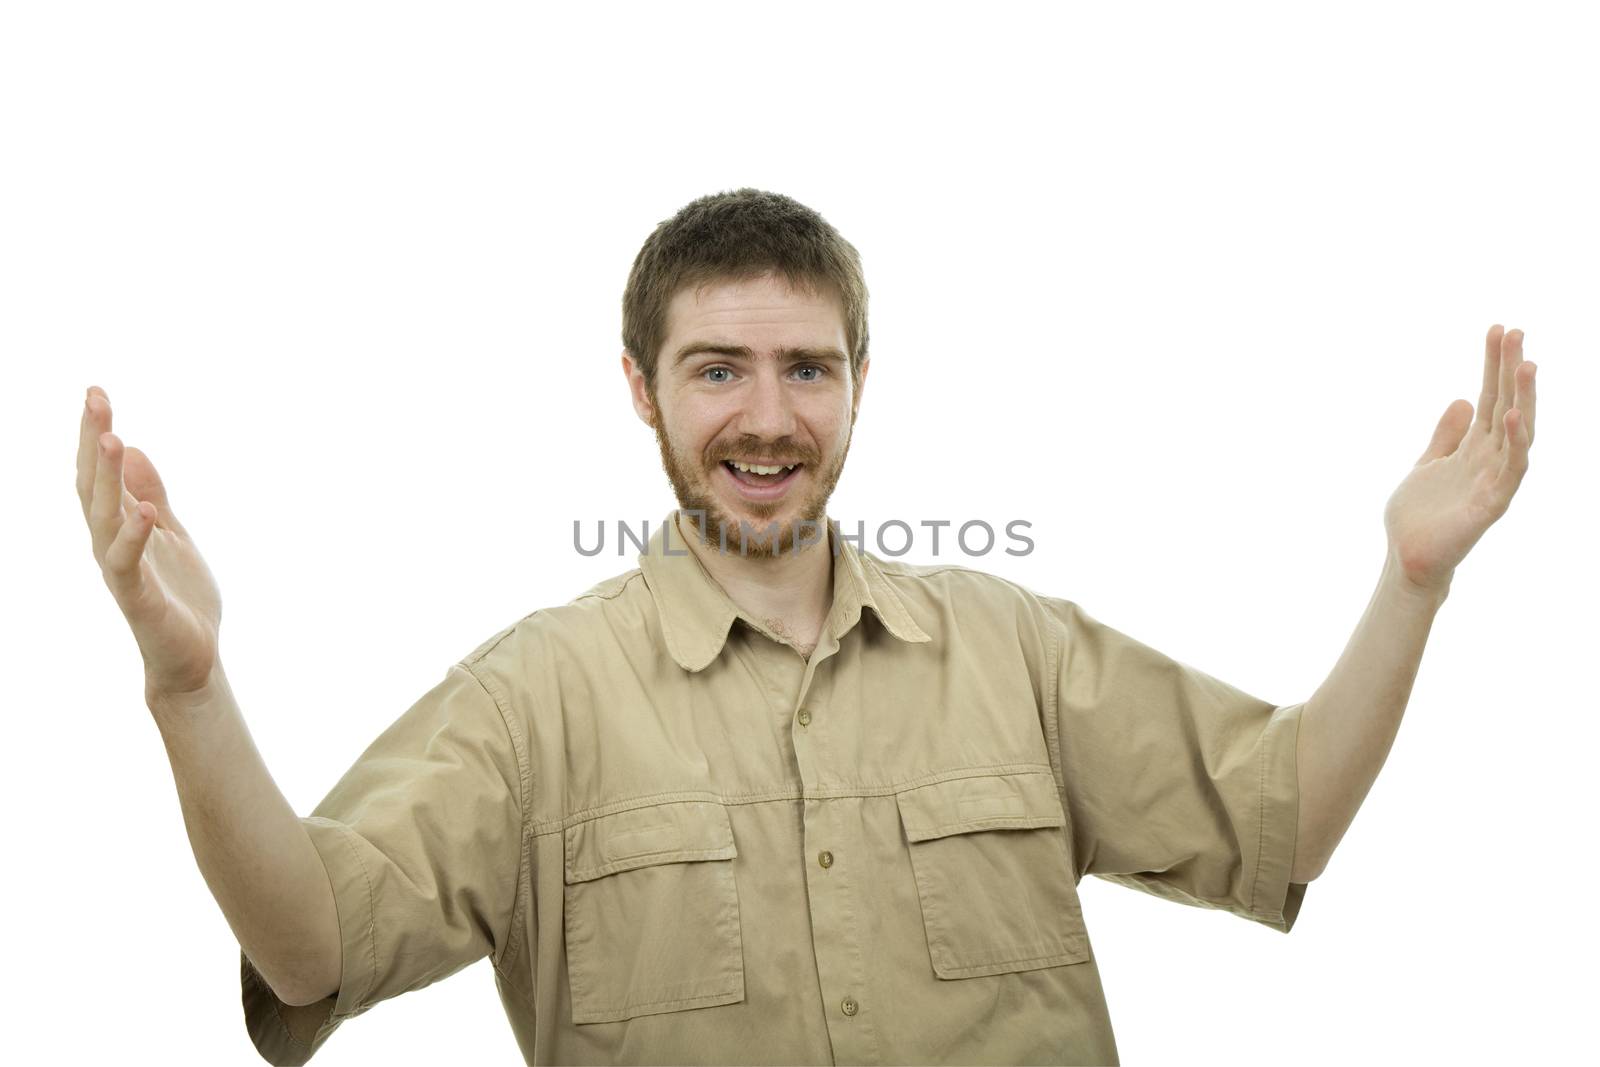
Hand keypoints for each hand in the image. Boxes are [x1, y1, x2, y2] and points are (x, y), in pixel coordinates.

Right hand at [76, 386, 223, 701]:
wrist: (191, 658)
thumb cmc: (179, 598)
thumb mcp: (171, 533)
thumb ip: (151, 494)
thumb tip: (136, 448)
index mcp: (119, 527)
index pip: (99, 473)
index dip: (94, 434)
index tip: (95, 392)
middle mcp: (111, 543)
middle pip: (94, 485)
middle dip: (93, 441)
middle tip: (94, 397)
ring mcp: (121, 570)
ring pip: (105, 516)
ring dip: (109, 478)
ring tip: (114, 438)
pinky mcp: (138, 598)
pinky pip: (128, 563)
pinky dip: (136, 535)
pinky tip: (146, 510)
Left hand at [1382, 324, 1536, 595]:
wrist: (1408, 558)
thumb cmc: (1420, 516)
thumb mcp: (1429, 463)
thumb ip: (1447, 434)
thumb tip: (1464, 398)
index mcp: (1474, 448)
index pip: (1489, 397)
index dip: (1494, 366)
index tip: (1498, 330)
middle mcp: (1489, 459)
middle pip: (1506, 405)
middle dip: (1511, 370)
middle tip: (1516, 331)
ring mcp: (1493, 480)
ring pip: (1517, 432)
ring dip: (1522, 398)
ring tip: (1526, 363)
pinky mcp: (1491, 504)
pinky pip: (1510, 470)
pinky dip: (1513, 443)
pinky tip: (1512, 416)